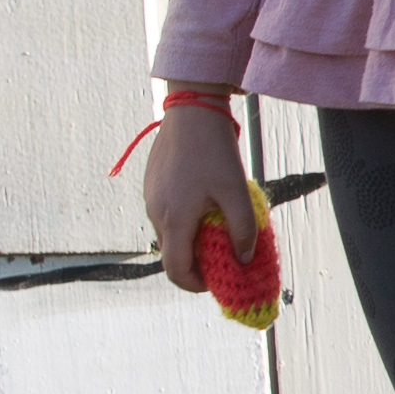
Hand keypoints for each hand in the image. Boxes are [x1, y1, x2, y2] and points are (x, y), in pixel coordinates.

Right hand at [142, 101, 256, 290]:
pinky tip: (205, 202)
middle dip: (196, 262)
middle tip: (223, 255)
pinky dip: (184, 219)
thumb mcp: (236, 191)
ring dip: (191, 238)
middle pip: (172, 253)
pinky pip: (166, 213)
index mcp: (174, 220)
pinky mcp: (152, 184)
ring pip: (169, 233)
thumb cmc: (215, 151)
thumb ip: (242, 230)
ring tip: (218, 225)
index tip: (216, 281)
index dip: (196, 284)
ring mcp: (150, 197)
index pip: (176, 271)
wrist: (192, 108)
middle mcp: (155, 212)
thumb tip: (244, 259)